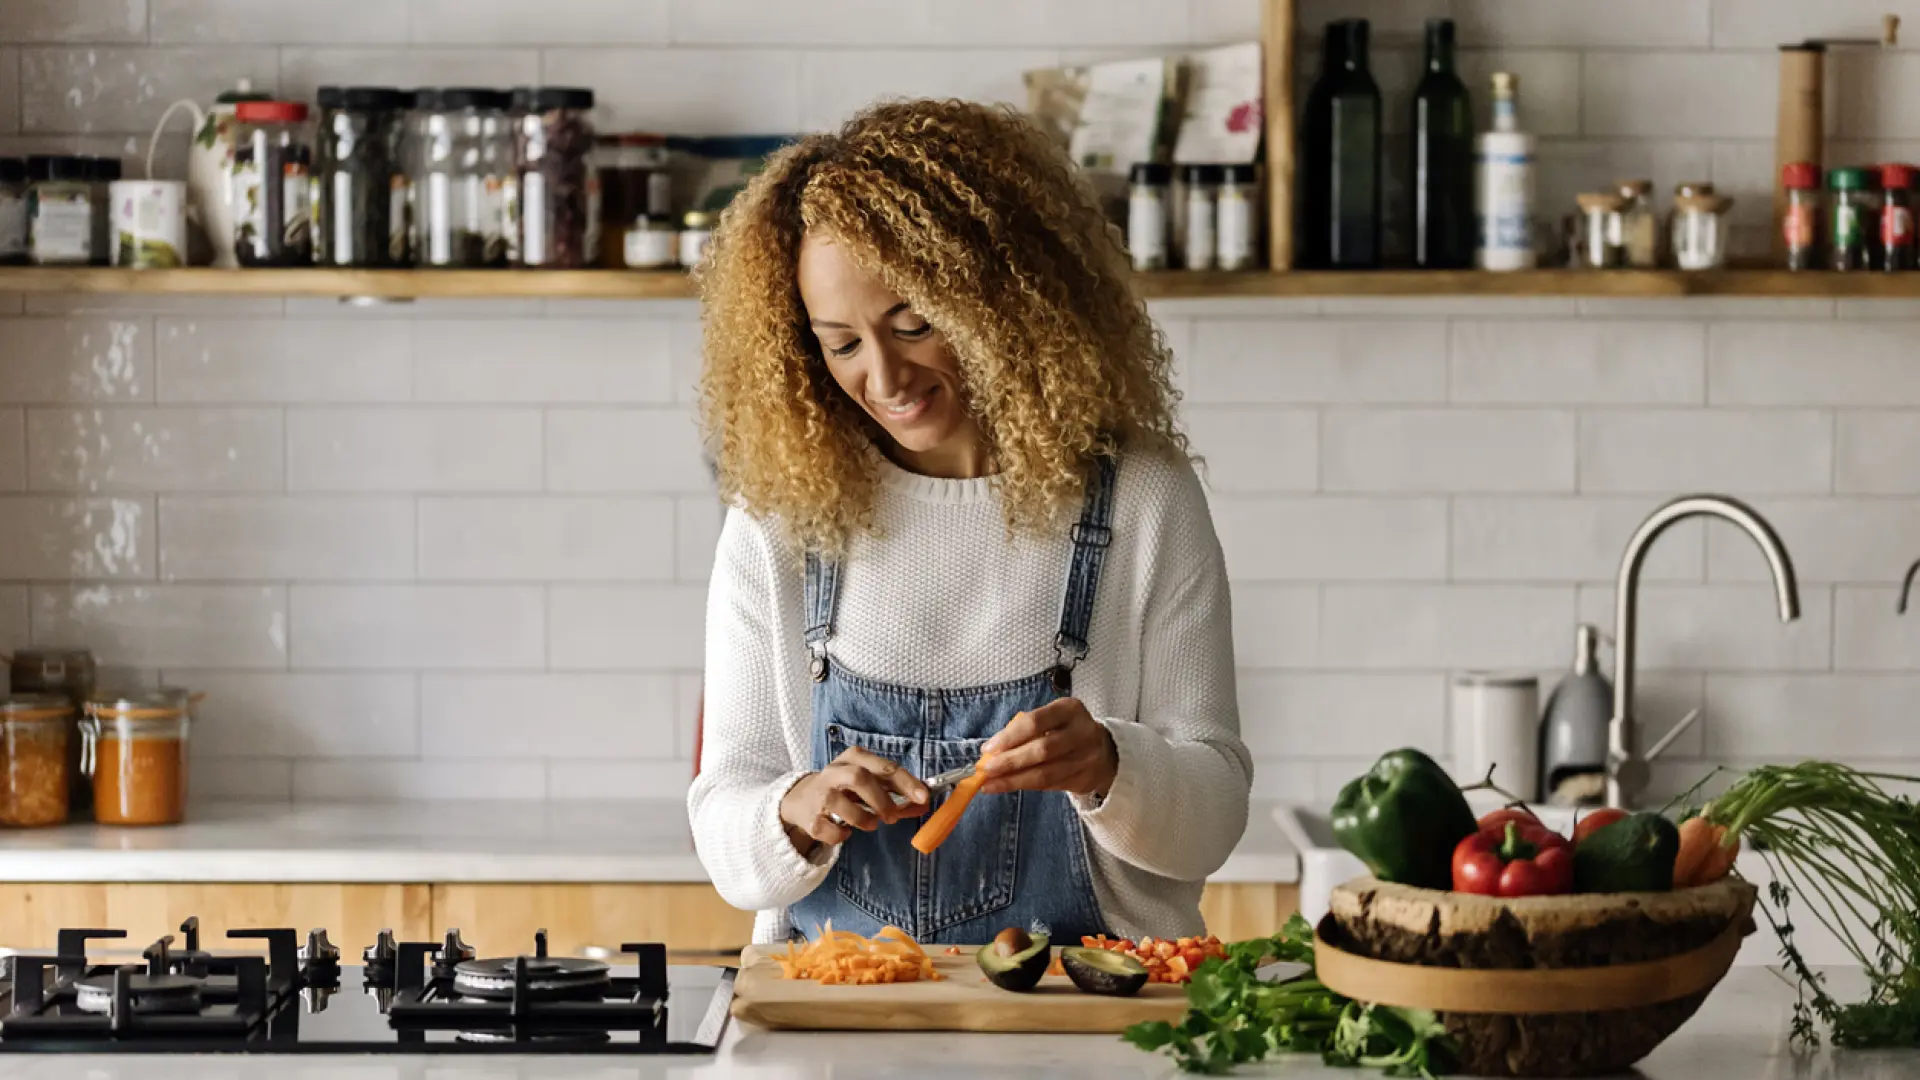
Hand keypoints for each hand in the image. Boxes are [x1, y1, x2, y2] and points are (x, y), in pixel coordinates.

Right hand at [780, 747, 929, 853]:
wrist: (803, 799)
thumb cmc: (846, 789)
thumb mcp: (871, 784)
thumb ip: (898, 794)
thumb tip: (924, 804)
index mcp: (854, 758)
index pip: (884, 767)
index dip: (906, 782)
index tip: (923, 797)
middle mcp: (834, 771)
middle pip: (859, 778)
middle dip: (881, 800)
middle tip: (893, 816)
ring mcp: (820, 794)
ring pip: (842, 804)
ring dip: (863, 819)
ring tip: (871, 823)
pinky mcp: (811, 818)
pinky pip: (830, 830)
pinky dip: (843, 835)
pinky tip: (846, 831)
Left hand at [978, 699, 1117, 796]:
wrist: (1103, 751)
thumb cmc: (1065, 731)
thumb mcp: (1052, 719)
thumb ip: (1026, 729)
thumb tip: (992, 750)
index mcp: (1070, 709)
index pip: (1036, 722)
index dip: (1010, 736)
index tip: (988, 748)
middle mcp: (1082, 732)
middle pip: (1042, 750)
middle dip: (1010, 761)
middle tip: (986, 770)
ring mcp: (1086, 758)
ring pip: (1045, 773)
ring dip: (1013, 780)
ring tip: (990, 783)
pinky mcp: (1084, 779)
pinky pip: (1049, 785)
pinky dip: (1025, 786)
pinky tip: (1006, 786)